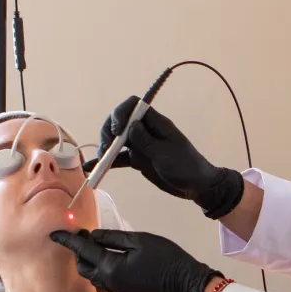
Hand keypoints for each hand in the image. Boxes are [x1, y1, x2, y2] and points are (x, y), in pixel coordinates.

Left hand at [50, 228, 220, 291]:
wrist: (183, 279)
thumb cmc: (164, 255)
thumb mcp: (138, 240)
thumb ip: (112, 237)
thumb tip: (93, 236)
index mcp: (111, 267)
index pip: (83, 251)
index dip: (68, 240)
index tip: (54, 233)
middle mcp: (108, 281)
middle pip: (83, 266)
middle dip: (79, 251)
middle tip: (85, 233)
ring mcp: (115, 288)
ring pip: (91, 274)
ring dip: (88, 259)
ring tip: (96, 242)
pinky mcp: (122, 289)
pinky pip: (101, 278)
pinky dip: (98, 266)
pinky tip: (106, 254)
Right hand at [93, 97, 244, 218]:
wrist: (196, 186)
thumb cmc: (186, 166)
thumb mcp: (165, 153)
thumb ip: (146, 140)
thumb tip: (129, 125)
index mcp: (156, 123)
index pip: (133, 105)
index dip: (121, 113)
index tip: (117, 131)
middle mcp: (146, 130)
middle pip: (120, 121)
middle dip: (108, 131)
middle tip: (106, 147)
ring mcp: (141, 145)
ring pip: (117, 140)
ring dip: (106, 147)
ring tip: (101, 161)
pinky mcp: (138, 160)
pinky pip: (119, 158)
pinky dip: (107, 162)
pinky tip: (93, 168)